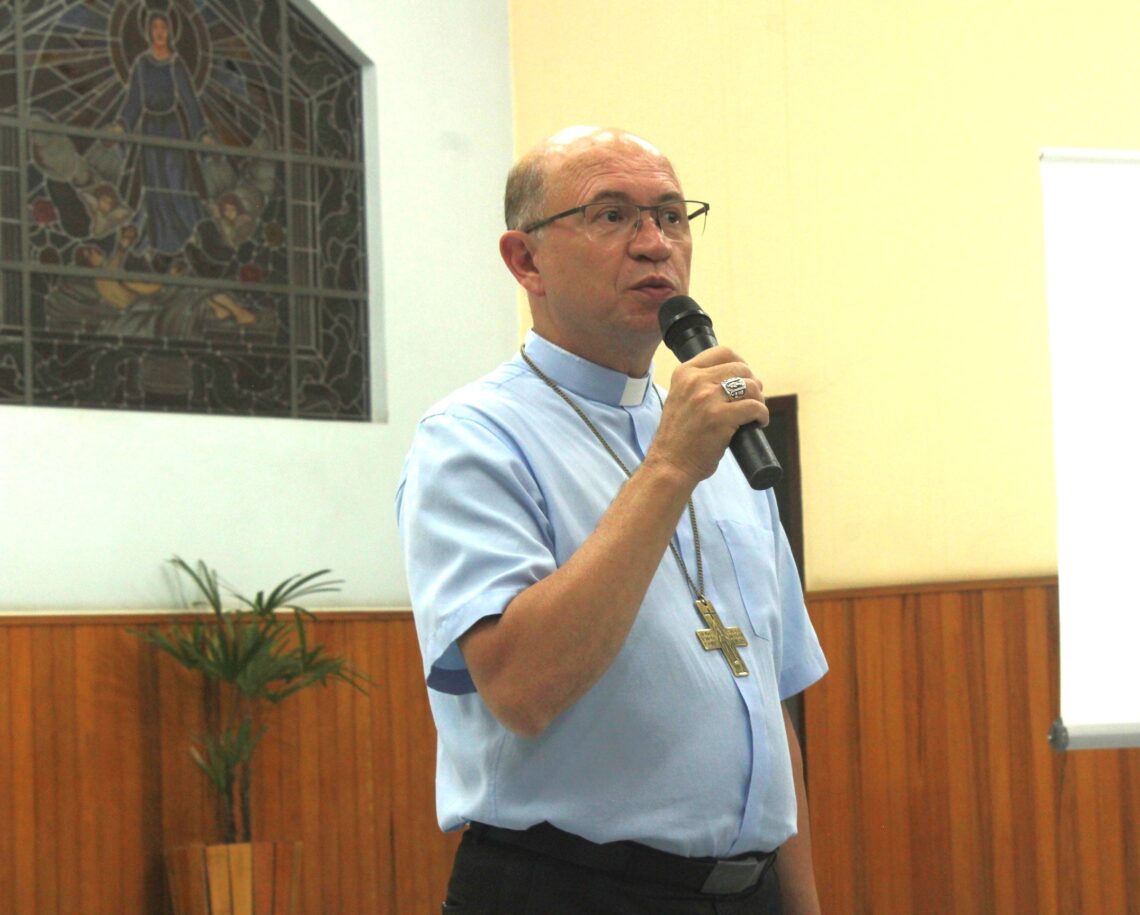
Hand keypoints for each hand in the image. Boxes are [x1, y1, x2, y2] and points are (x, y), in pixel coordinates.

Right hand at [648, 346, 769, 485]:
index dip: (740, 364)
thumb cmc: (679, 438)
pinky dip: (762, 415)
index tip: (744, 378)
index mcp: (684, 373)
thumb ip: (698, 385)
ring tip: (754, 413)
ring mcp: (707, 398)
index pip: (723, 352)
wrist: (669, 465)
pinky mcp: (721, 417)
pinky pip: (755, 407)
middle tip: (751, 400)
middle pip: (741, 368)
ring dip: (759, 400)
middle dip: (752, 384)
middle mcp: (695, 381)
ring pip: (750, 386)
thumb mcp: (680, 399)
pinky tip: (758, 423)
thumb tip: (736, 378)